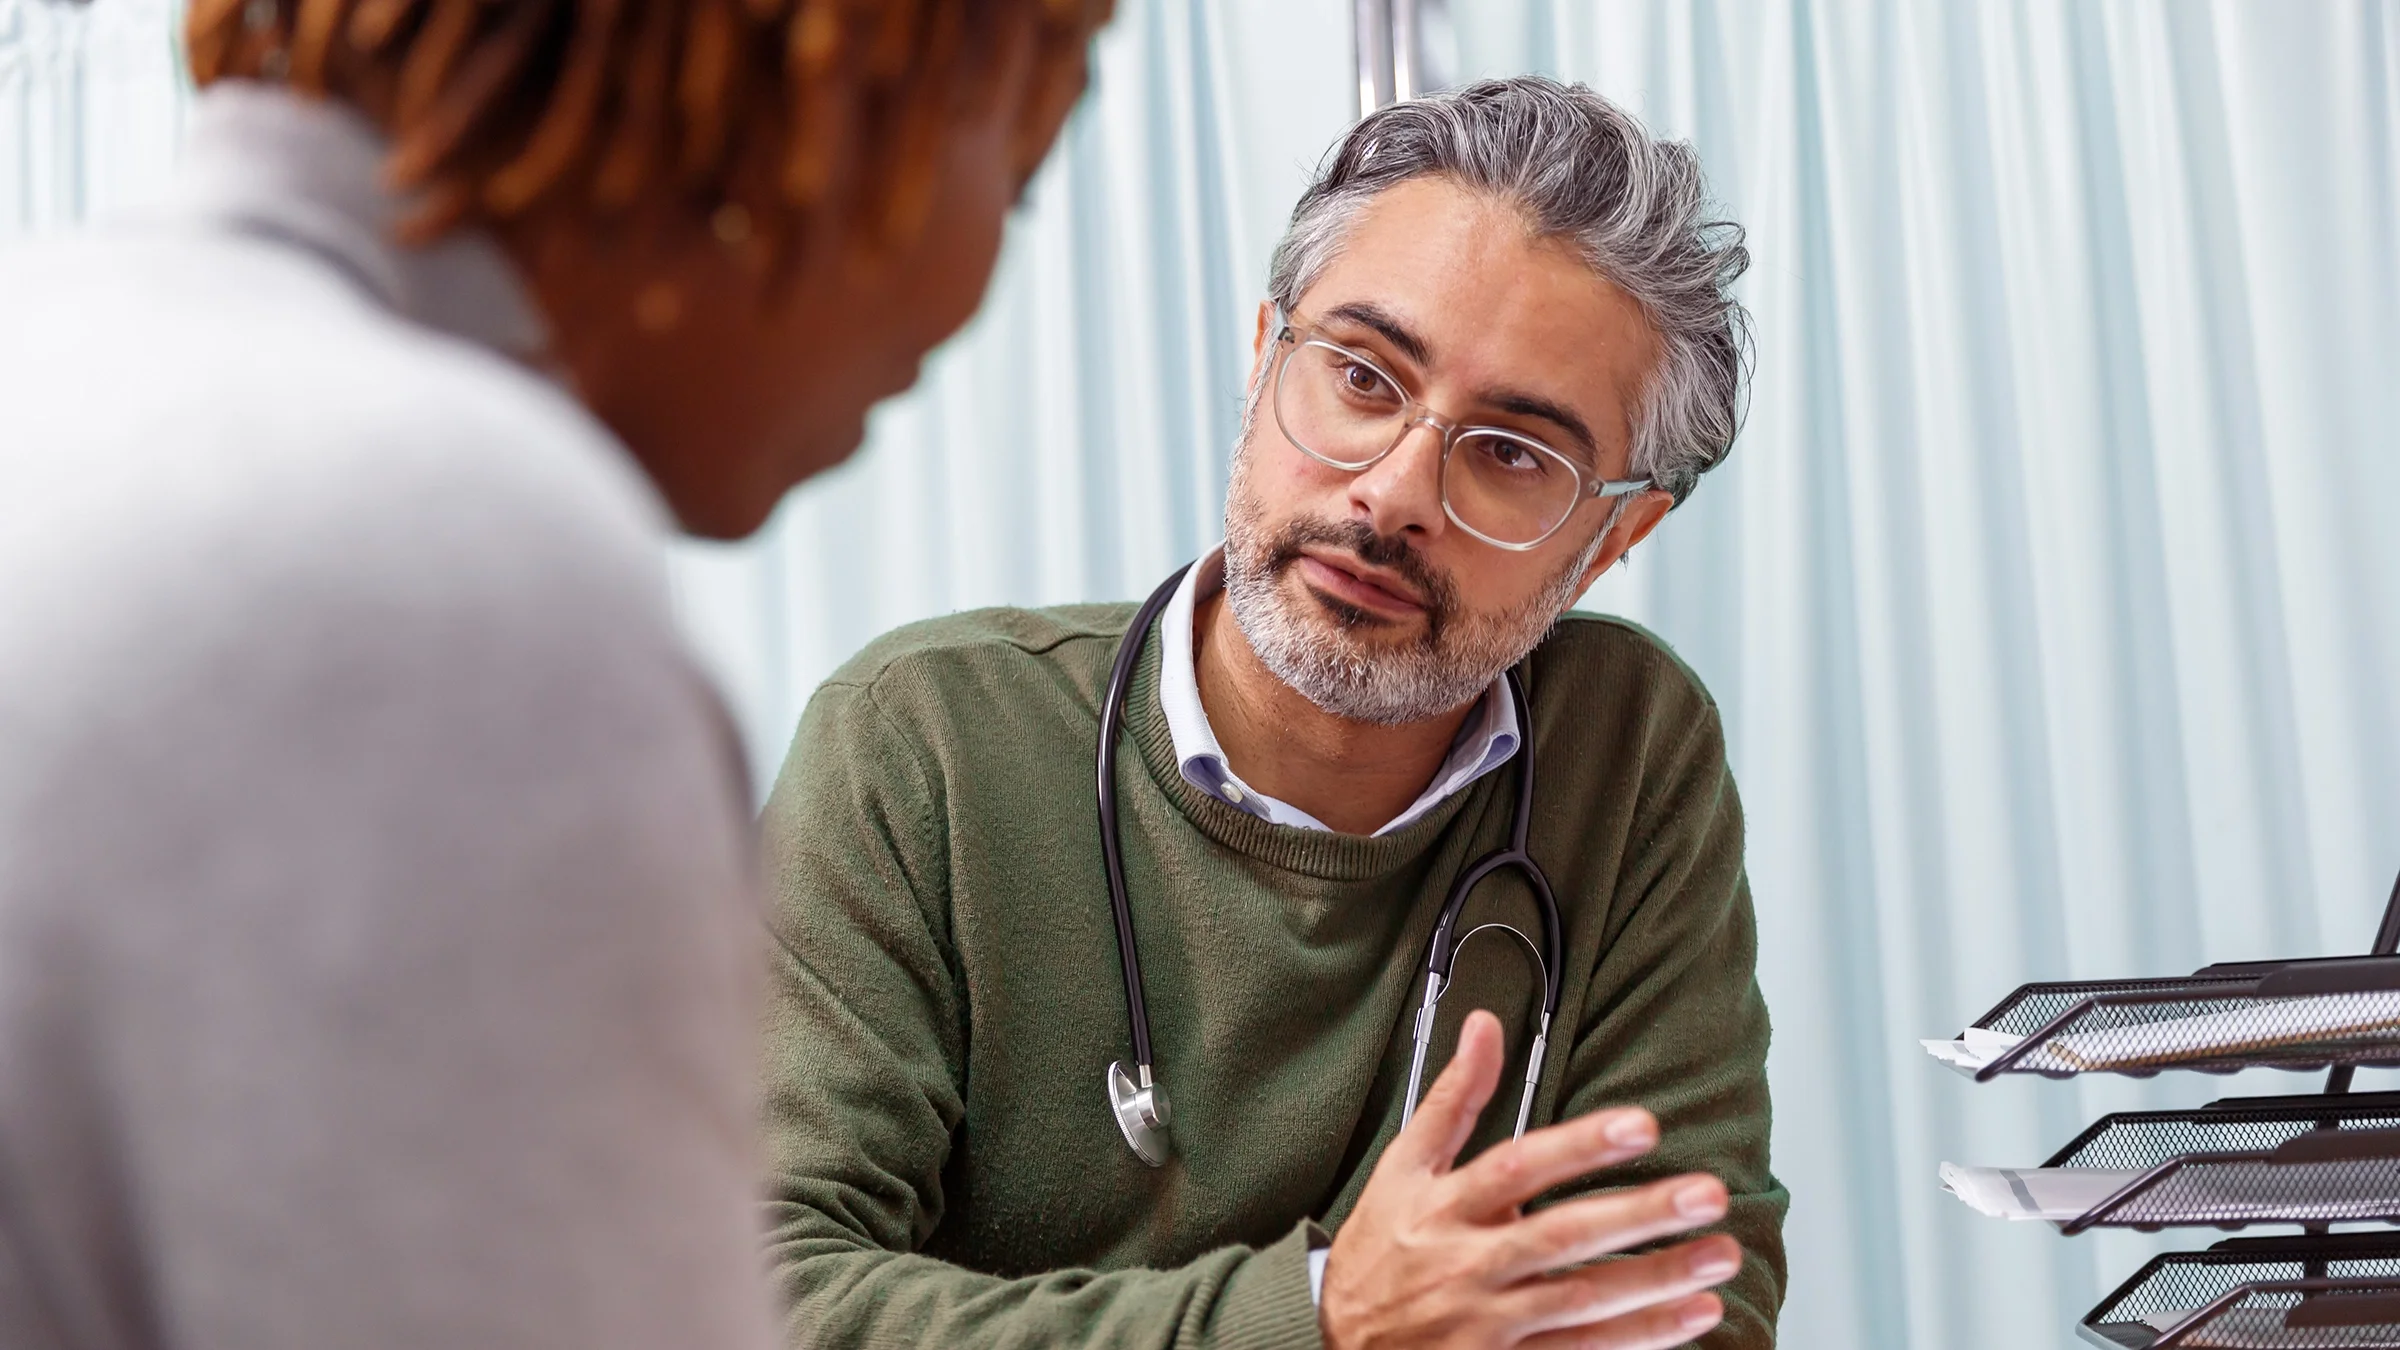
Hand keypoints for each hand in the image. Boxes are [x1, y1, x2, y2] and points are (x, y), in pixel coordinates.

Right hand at [1319, 1010, 1739, 1349]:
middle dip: (1639, 1216)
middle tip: (1709, 1194)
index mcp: (1444, 1207)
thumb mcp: (1402, 1168)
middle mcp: (1468, 1264)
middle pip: (1561, 1237)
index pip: (1517, 1168)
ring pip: (1584, 1303)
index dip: (1579, 1146)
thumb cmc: (1380, 1249)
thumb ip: (1453, 1098)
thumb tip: (1486, 1024)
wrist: (1334, 1346)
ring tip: (1720, 1255)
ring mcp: (1488, 1325)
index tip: (1641, 1125)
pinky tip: (1693, 1317)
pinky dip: (1640, 1338)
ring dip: (1657, 1281)